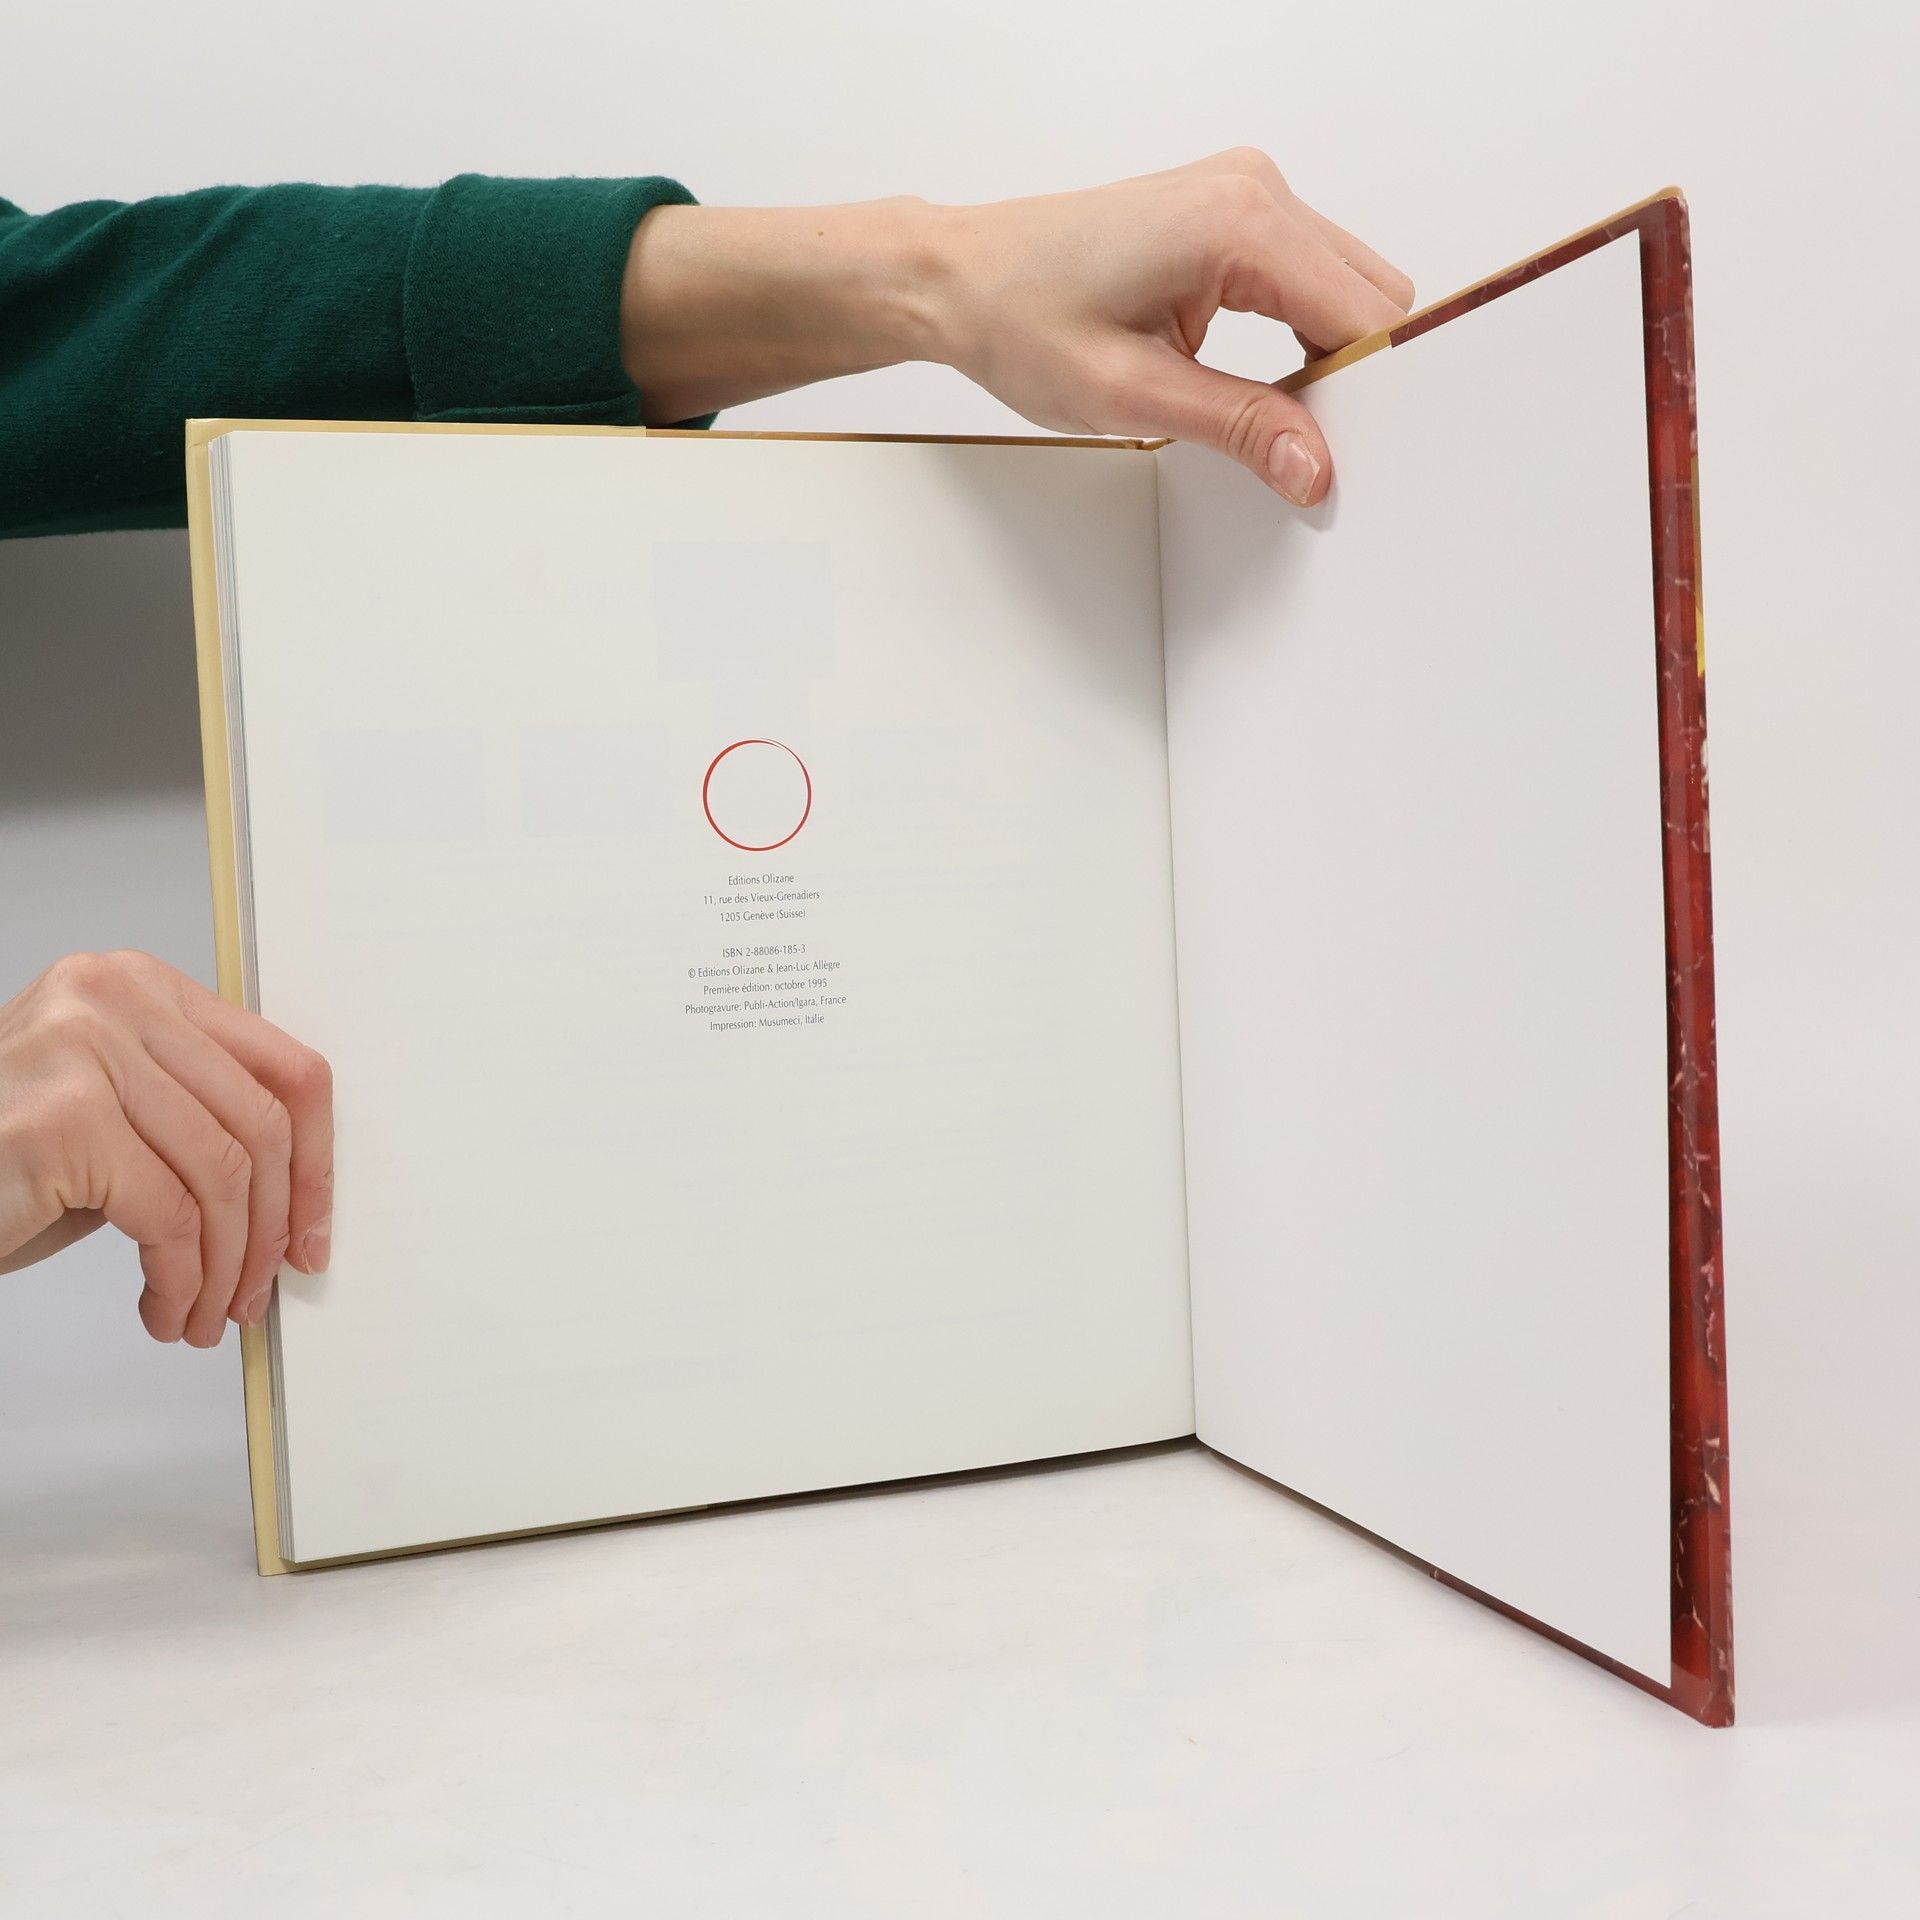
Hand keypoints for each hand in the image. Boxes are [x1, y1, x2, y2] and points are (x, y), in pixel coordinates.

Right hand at [0, 951, 332, 1345]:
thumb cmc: (3, 1161)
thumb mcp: (117, 1118)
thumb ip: (195, 1123)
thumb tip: (292, 1199)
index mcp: (143, 987)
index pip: (282, 1067)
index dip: (316, 1160)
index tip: (313, 1230)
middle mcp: (116, 1000)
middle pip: (261, 1125)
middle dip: (273, 1227)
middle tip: (259, 1290)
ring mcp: (84, 1050)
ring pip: (222, 1175)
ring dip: (225, 1267)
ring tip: (208, 1313)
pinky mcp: (62, 1120)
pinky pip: (168, 1217)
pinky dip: (180, 1281)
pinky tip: (164, 1309)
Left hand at [930, 150, 1413, 503]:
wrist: (958, 279)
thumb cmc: (1018, 317)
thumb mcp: (1132, 395)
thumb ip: (1238, 427)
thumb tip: (1312, 466)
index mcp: (1239, 222)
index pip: (1364, 317)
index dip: (1368, 396)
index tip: (1348, 455)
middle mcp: (1252, 190)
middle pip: (1371, 298)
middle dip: (1353, 379)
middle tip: (1298, 446)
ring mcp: (1244, 193)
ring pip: (1347, 288)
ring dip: (1326, 355)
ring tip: (1264, 413)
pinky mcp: (1230, 212)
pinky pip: (1308, 275)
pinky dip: (1300, 332)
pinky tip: (1256, 379)